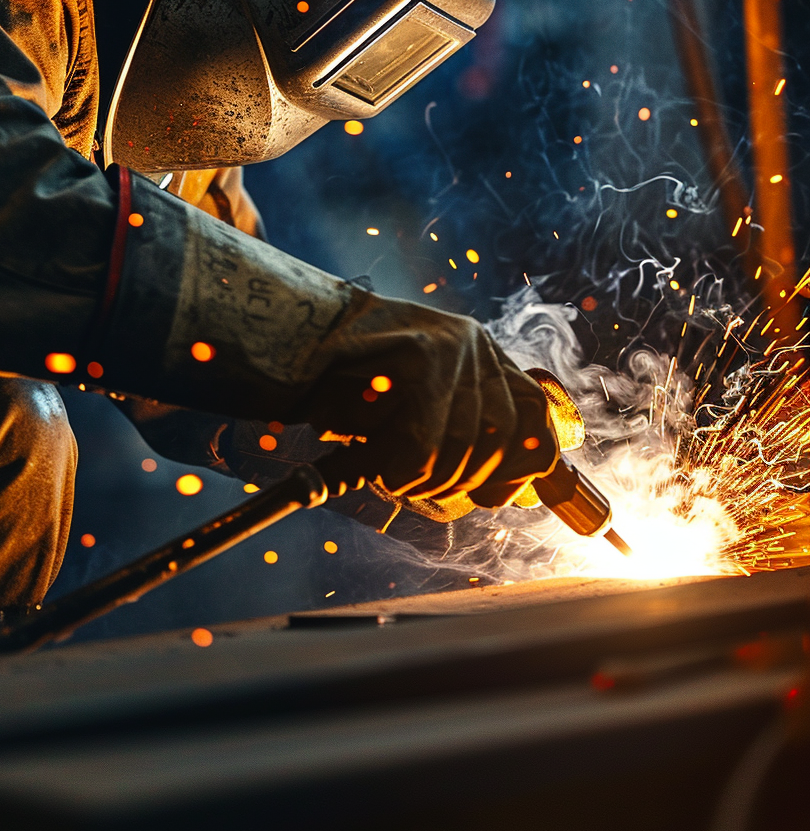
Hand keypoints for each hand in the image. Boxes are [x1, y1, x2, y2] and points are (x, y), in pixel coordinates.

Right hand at [290, 289, 558, 505]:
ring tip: (398, 480)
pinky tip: (388, 472)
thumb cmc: (347, 381)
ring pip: (468, 442)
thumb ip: (456, 431)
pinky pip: (429, 441)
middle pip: (504, 435)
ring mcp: (453, 345)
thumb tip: (504, 490)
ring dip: (431, 479)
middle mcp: (476, 344)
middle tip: (424, 491)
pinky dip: (409, 470)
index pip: (535, 413)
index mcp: (480, 353)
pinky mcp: (423, 354)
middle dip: (465, 479)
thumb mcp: (413, 404)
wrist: (294, 336)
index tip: (494, 493)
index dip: (525, 462)